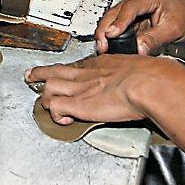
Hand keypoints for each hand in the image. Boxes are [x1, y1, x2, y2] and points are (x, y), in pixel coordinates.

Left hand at [27, 54, 173, 124]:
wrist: (148, 83)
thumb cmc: (151, 77)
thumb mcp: (139, 68)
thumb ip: (133, 75)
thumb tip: (143, 80)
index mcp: (102, 65)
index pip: (77, 66)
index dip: (67, 70)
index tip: (63, 72)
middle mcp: (87, 75)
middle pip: (55, 71)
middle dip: (42, 74)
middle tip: (33, 75)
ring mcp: (79, 88)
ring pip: (49, 87)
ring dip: (46, 98)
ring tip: (45, 104)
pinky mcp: (77, 104)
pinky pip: (55, 106)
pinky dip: (55, 114)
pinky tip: (63, 119)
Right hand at [94, 0, 184, 54]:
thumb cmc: (183, 15)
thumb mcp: (173, 29)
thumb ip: (154, 39)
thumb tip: (138, 49)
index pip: (129, 8)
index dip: (118, 23)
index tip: (109, 35)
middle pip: (115, 11)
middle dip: (105, 29)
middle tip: (101, 46)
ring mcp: (132, 2)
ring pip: (112, 16)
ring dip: (106, 31)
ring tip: (102, 47)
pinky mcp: (129, 12)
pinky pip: (116, 22)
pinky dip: (111, 33)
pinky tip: (109, 44)